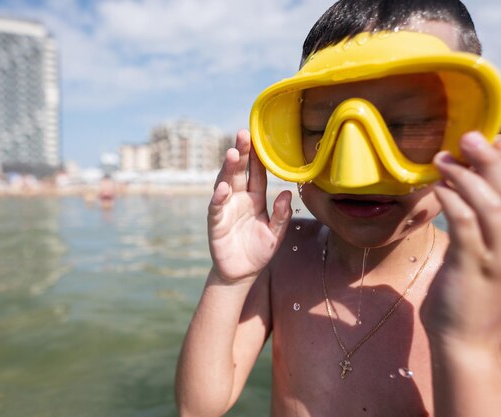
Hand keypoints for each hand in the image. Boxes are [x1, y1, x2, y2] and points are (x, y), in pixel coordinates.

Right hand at [208, 129, 291, 283]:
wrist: (241, 274)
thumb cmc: (259, 251)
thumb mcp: (276, 234)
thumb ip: (281, 215)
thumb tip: (287, 193)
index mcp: (255, 198)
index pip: (256, 173)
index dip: (257, 156)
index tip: (259, 137)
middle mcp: (239, 199)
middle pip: (239, 171)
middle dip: (241, 153)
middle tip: (243, 134)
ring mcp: (226, 209)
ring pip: (225, 183)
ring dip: (228, 169)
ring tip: (233, 154)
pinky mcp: (216, 222)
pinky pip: (217, 207)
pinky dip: (219, 197)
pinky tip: (223, 188)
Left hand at [421, 132, 500, 349]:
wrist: (467, 342)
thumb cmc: (468, 297)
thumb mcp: (478, 257)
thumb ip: (476, 228)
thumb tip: (461, 198)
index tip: (497, 138)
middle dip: (492, 159)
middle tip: (472, 136)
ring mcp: (498, 255)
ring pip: (491, 203)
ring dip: (467, 176)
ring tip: (445, 158)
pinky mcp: (474, 266)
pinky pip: (466, 224)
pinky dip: (453, 201)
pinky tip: (439, 187)